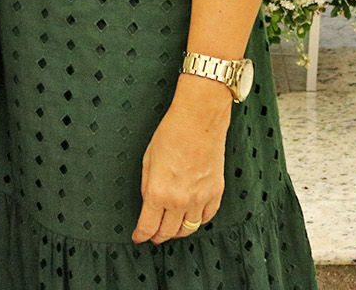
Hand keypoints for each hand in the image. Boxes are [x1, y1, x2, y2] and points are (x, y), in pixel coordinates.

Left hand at [132, 77, 229, 244]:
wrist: (199, 119)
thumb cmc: (172, 133)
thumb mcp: (148, 160)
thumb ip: (147, 186)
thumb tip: (149, 203)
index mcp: (158, 193)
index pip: (148, 227)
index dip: (141, 235)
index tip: (139, 237)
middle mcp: (179, 201)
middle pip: (168, 233)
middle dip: (158, 237)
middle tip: (154, 236)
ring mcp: (199, 198)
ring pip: (188, 229)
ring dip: (178, 232)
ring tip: (173, 228)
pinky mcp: (215, 192)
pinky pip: (207, 217)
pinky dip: (199, 220)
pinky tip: (192, 216)